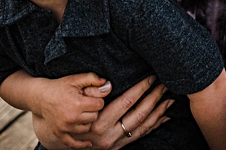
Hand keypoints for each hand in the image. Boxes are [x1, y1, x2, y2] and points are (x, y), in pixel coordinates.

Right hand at [25, 72, 110, 148]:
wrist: (40, 96)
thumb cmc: (59, 86)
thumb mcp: (75, 79)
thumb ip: (92, 79)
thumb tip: (108, 84)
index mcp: (77, 103)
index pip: (99, 104)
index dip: (97, 99)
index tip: (91, 97)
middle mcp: (71, 118)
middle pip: (94, 117)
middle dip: (93, 110)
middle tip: (85, 104)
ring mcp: (65, 128)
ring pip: (87, 128)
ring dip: (86, 121)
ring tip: (79, 112)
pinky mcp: (60, 134)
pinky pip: (74, 143)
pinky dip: (81, 144)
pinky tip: (89, 143)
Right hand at [36, 75, 173, 148]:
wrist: (56, 133)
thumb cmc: (67, 106)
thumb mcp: (74, 93)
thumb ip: (90, 86)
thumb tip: (109, 81)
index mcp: (98, 121)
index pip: (126, 101)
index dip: (141, 88)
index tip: (151, 77)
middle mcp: (107, 135)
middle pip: (139, 114)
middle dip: (154, 98)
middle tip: (165, 84)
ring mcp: (114, 143)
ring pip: (142, 127)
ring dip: (158, 113)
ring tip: (170, 99)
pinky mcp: (117, 148)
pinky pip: (140, 136)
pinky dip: (153, 126)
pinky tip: (163, 117)